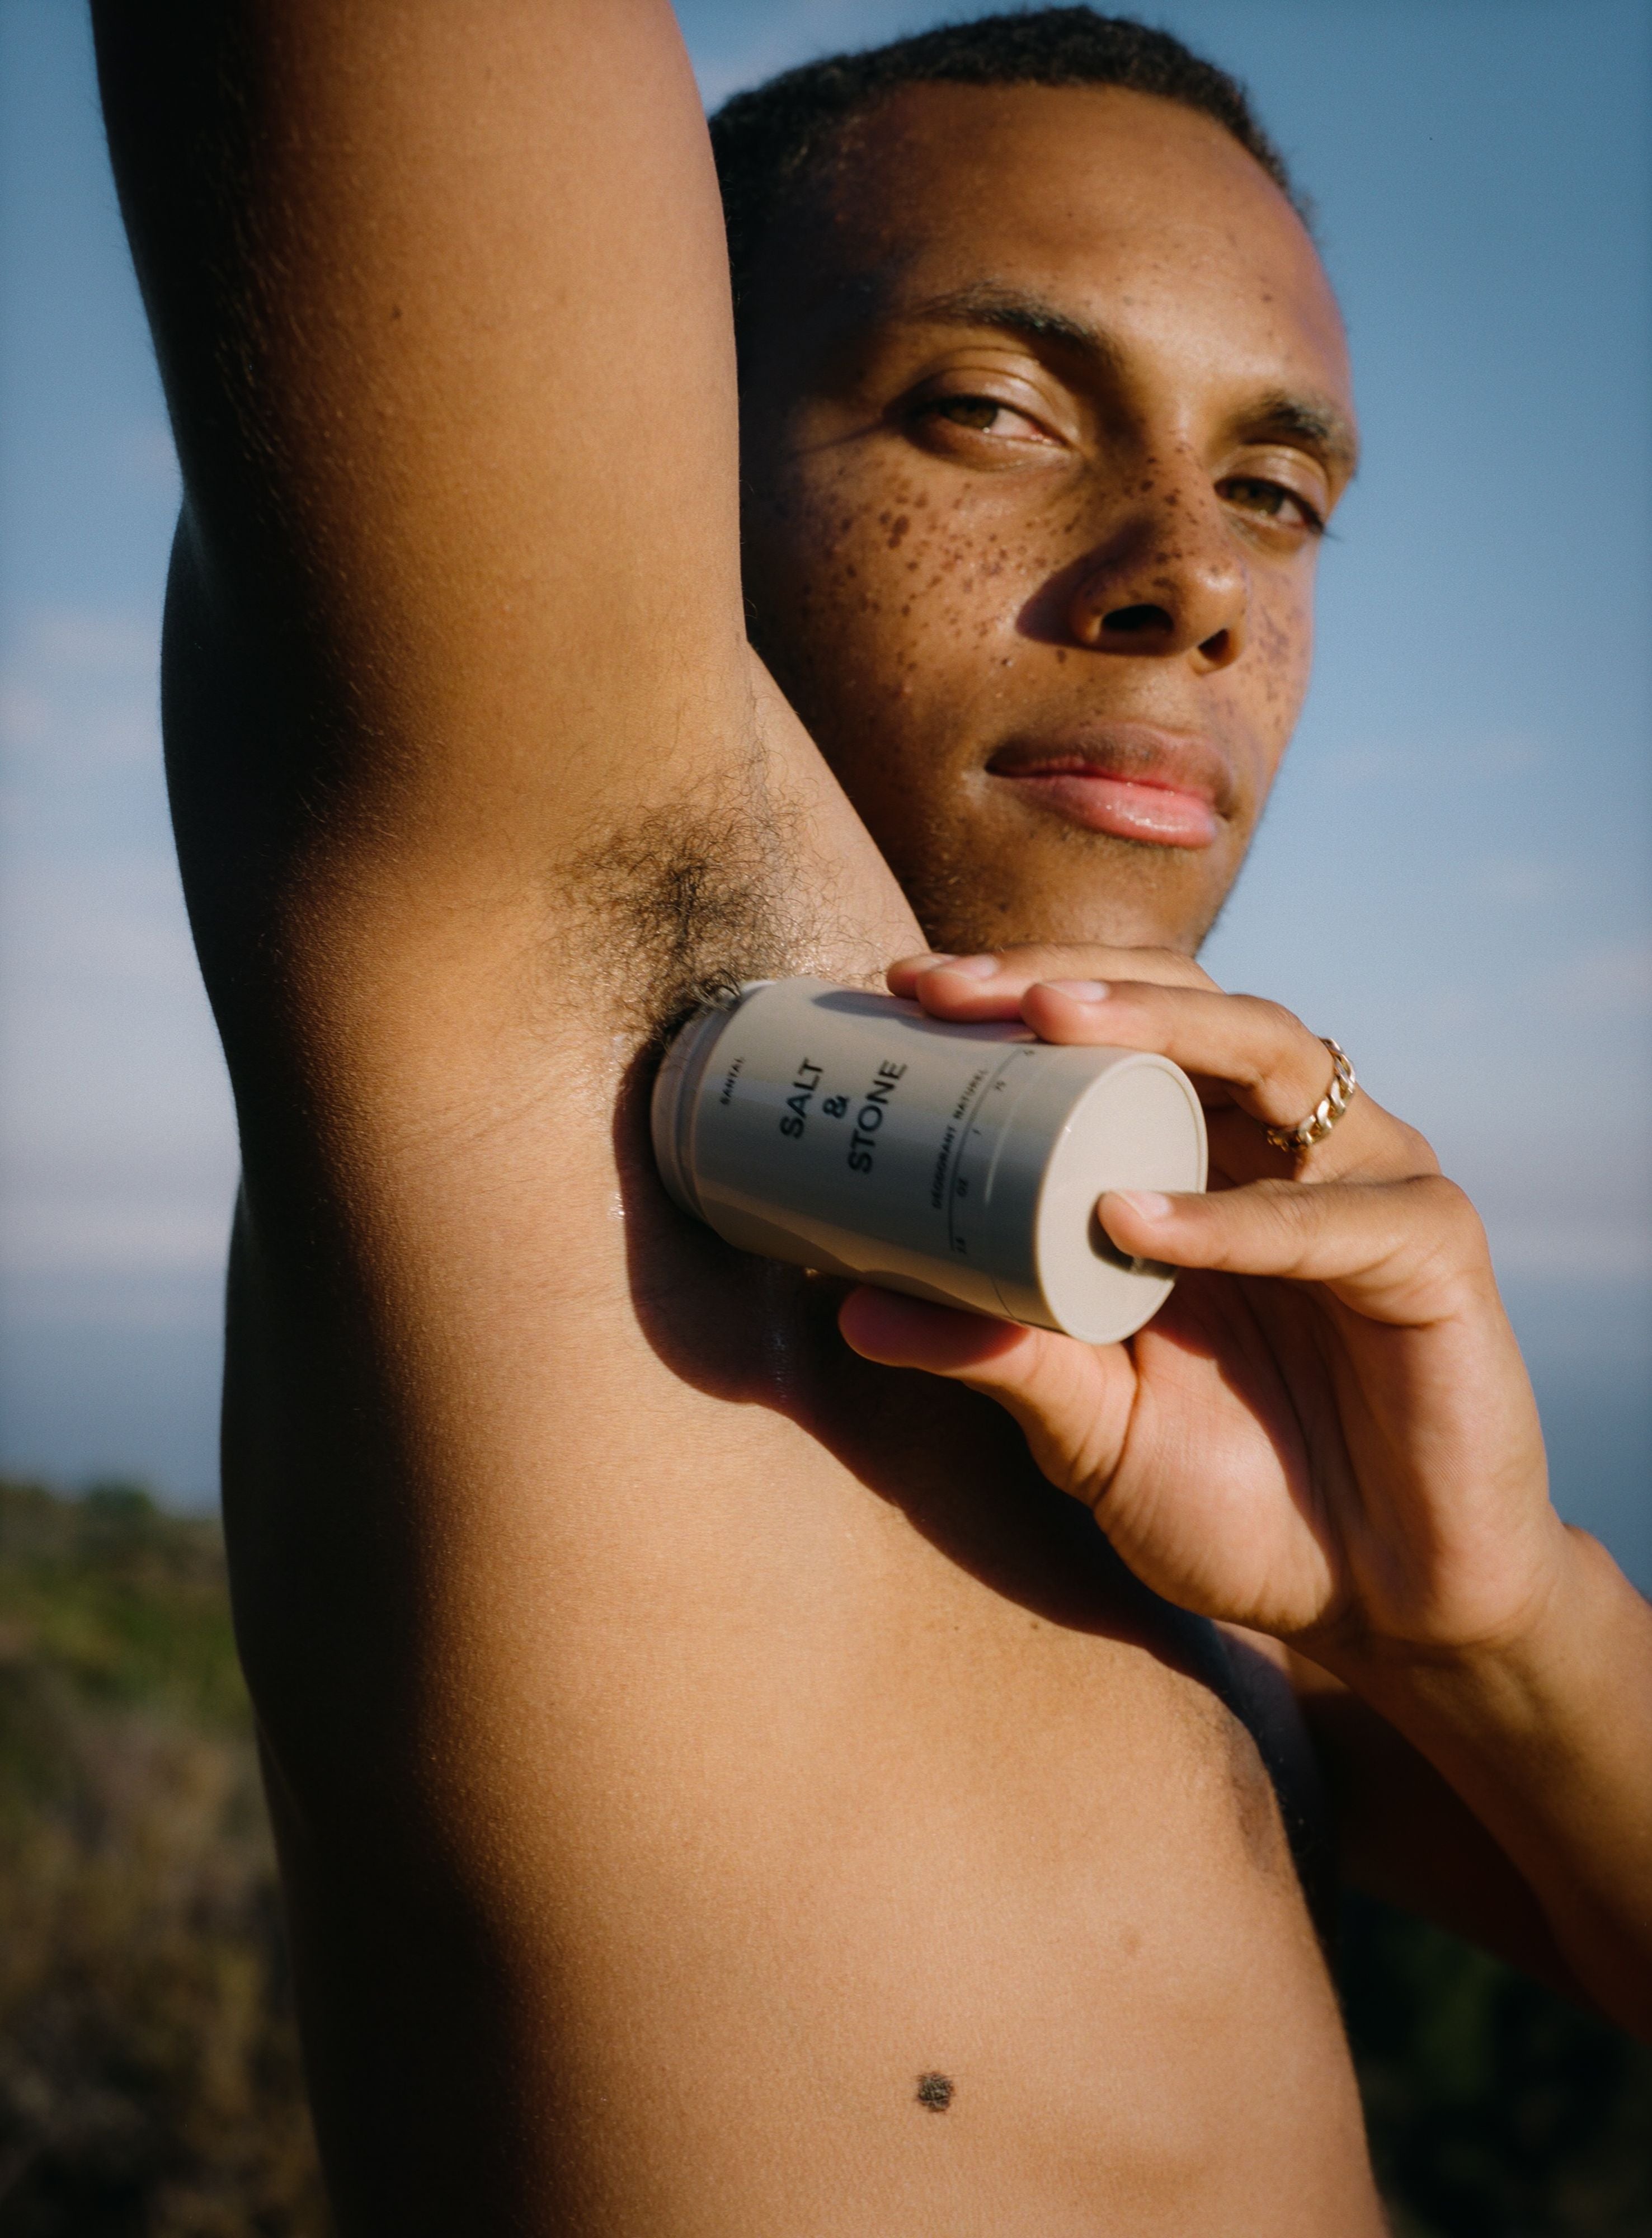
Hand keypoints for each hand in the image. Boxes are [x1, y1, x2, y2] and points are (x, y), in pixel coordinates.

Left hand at [839, 946, 1568, 1673]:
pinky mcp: (1437, 1253)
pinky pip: (1333, 1217)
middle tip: (952, 988)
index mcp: (1207, 1160)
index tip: (905, 990)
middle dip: (1064, 977)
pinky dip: (1234, 1217)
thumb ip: (995, 1358)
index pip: (1120, 1028)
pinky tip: (1137, 1218)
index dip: (1019, 988)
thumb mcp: (1088, 1424)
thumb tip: (849, 1307)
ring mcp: (1371, 1184)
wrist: (1380, 1604)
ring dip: (1158, 1029)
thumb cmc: (1237, 1500)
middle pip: (1187, 1004)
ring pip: (1272, 1052)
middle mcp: (1288, 1147)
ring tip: (1048, 1025)